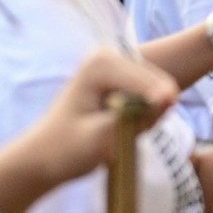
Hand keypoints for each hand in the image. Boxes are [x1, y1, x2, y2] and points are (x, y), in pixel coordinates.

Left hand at [33, 50, 178, 182]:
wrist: (44, 156)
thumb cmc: (66, 150)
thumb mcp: (102, 138)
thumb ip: (138, 117)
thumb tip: (169, 99)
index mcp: (99, 64)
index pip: (146, 81)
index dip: (158, 103)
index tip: (152, 124)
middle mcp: (107, 55)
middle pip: (155, 81)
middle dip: (153, 109)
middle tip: (130, 134)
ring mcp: (114, 64)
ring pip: (155, 88)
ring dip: (150, 111)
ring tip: (125, 131)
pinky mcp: (119, 76)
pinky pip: (149, 92)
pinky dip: (146, 111)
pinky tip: (126, 125)